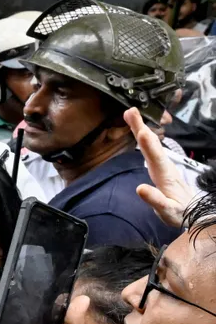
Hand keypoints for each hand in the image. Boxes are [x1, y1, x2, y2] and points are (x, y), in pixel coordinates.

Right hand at [128, 107, 194, 228]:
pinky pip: (151, 149)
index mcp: (165, 175)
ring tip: (131, 115)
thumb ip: (155, 200)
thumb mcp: (167, 210)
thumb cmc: (179, 213)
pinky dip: (144, 138)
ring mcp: (163, 165)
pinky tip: (140, 132)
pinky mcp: (161, 167)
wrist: (192, 212)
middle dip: (141, 127)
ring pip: (152, 144)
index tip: (142, 131)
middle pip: (152, 144)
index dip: (148, 145)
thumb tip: (139, 188)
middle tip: (130, 111)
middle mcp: (164, 166)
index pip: (155, 158)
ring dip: (141, 128)